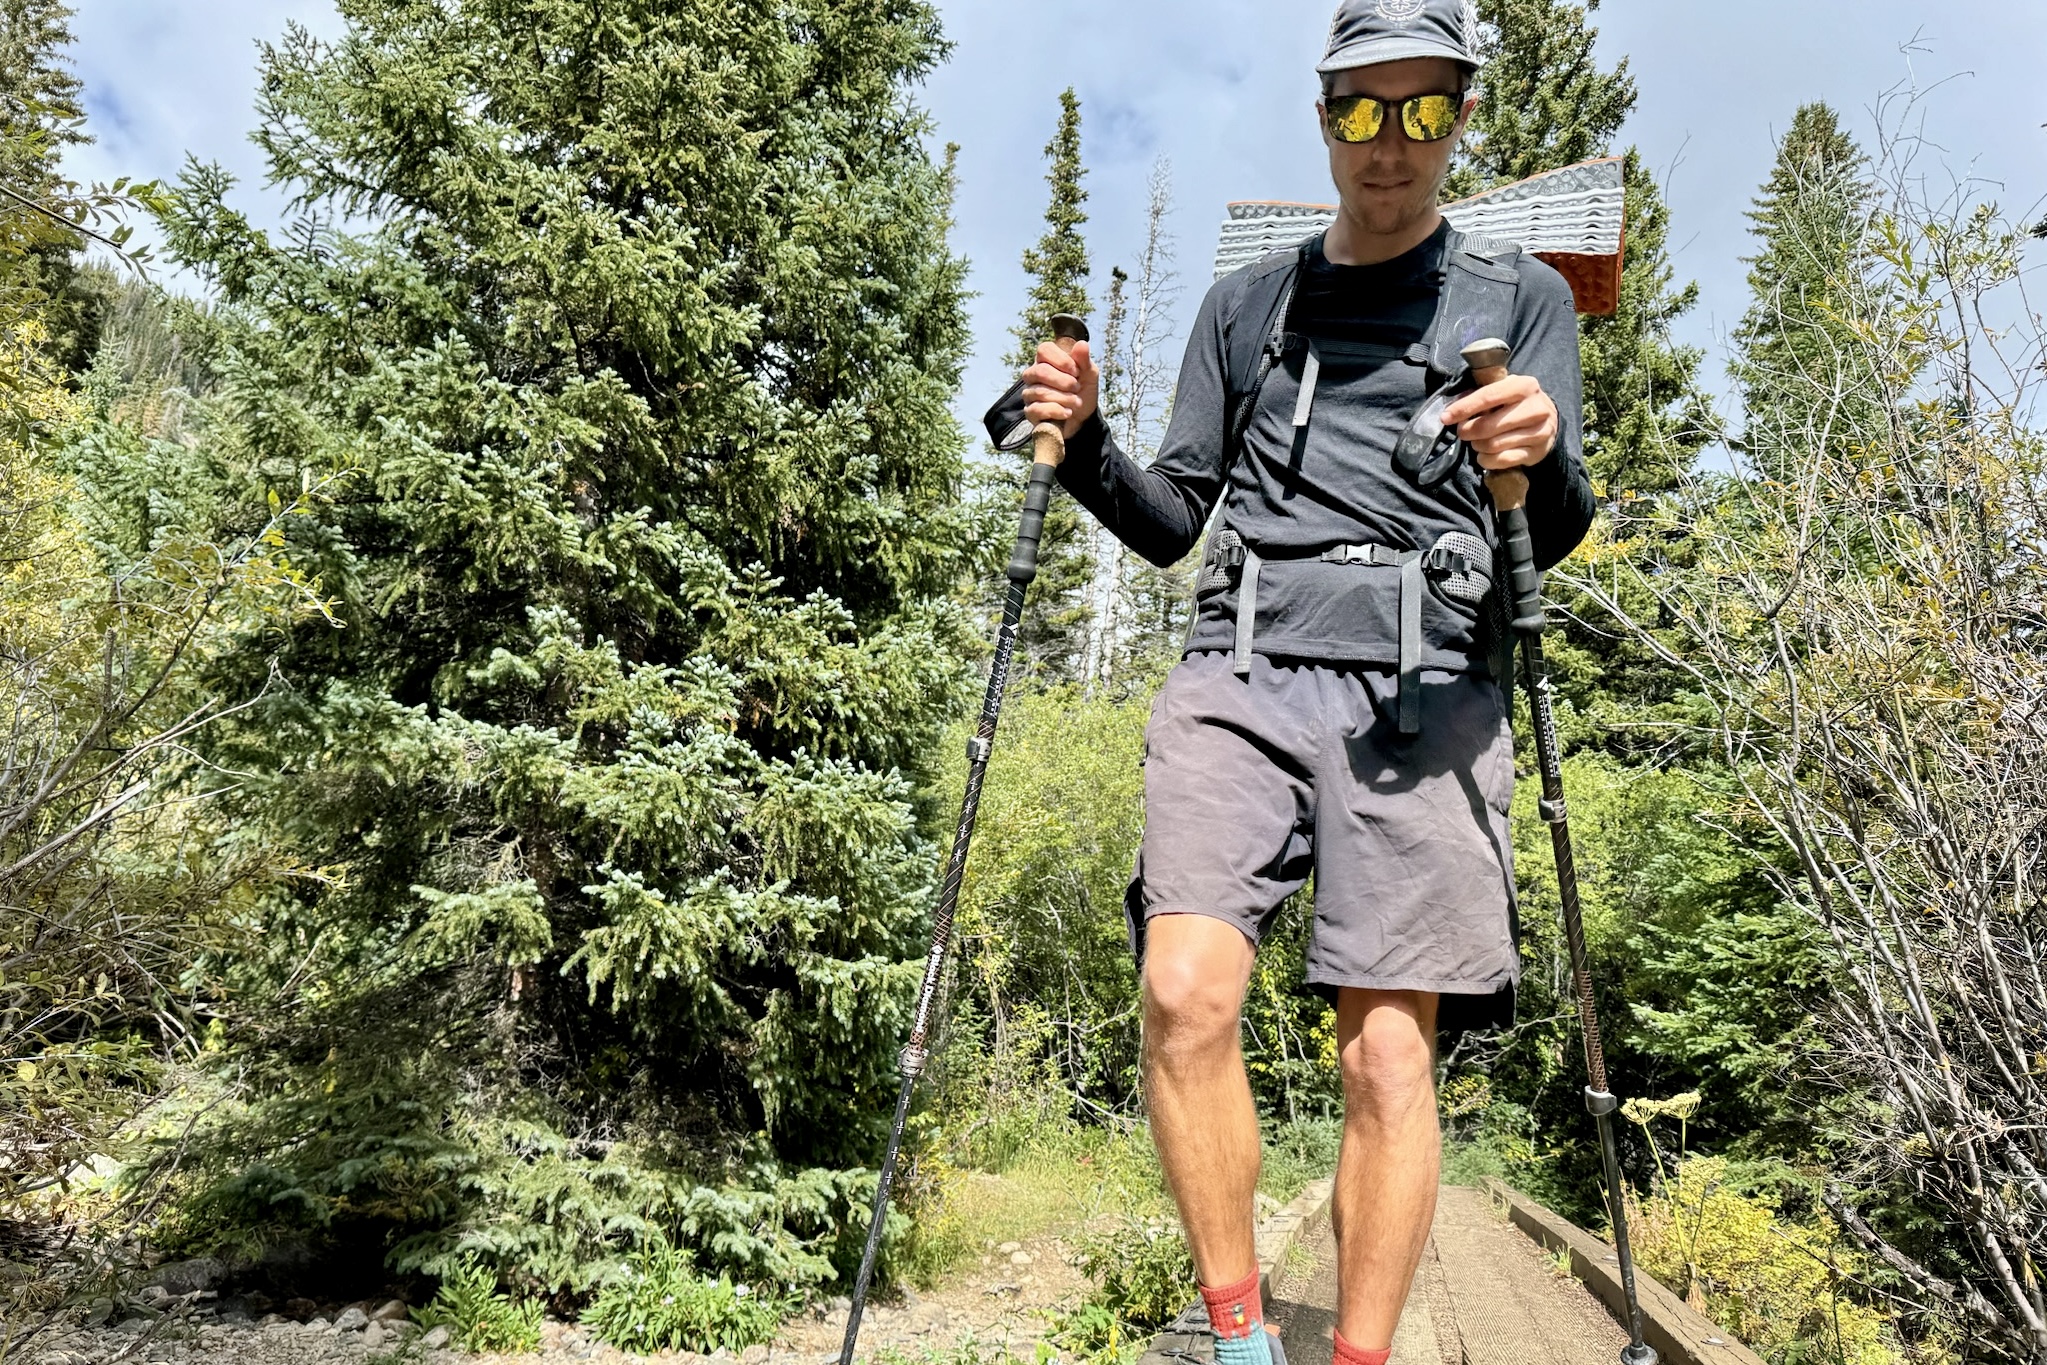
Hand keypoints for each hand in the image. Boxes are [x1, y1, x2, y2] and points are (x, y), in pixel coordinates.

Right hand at [1020, 339, 1098, 440]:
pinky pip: (1037, 409)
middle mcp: (1033, 374)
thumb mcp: (1089, 374)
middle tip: (1077, 388)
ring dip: (1064, 398)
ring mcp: (1029, 393)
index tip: (1077, 371)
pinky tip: (1067, 412)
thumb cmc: (1082, 391)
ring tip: (1076, 402)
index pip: (1044, 350)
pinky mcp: (1030, 412)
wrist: (1082, 418)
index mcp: (1046, 360)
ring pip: (1040, 392)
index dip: (1062, 360)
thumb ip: (1084, 360)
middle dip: (1064, 381)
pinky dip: (1056, 411)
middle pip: (1040, 371)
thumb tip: (1082, 344)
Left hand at [1441, 373, 1558, 471]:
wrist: (1549, 421)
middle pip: (1488, 425)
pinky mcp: (1537, 452)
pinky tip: (1484, 454)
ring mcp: (1539, 432)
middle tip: (1462, 432)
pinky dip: (1486, 459)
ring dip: (1477, 445)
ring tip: (1476, 441)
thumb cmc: (1517, 403)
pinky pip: (1502, 460)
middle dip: (1467, 431)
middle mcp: (1536, 408)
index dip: (1463, 408)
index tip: (1445, 417)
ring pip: (1493, 445)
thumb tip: (1452, 408)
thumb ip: (1480, 394)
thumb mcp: (1504, 390)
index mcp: (1525, 386)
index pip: (1488, 397)